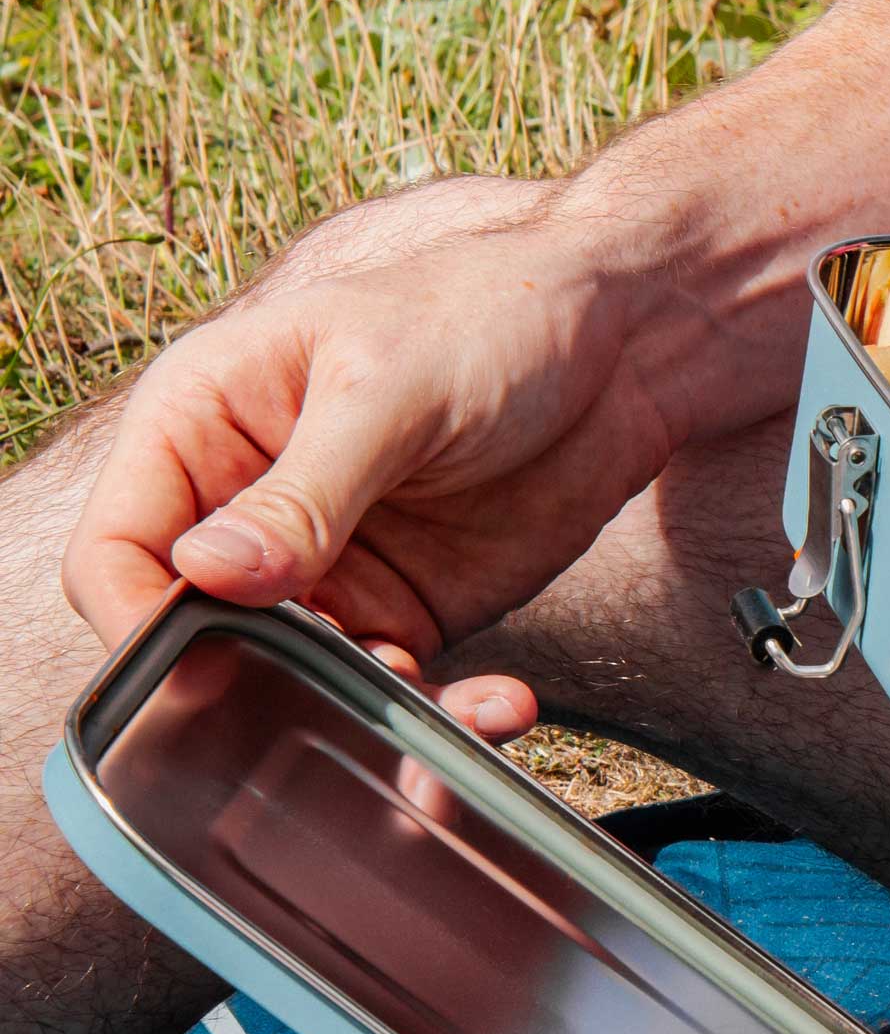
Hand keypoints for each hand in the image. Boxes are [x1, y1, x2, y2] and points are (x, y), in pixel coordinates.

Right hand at [62, 173, 720, 742]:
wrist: (626, 341)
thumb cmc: (492, 315)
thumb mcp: (390, 390)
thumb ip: (304, 490)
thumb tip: (209, 572)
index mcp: (204, 424)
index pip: (119, 549)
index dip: (140, 620)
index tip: (204, 668)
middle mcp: (251, 508)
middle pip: (198, 636)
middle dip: (252, 689)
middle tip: (329, 705)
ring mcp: (331, 569)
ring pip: (295, 682)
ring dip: (355, 717)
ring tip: (436, 717)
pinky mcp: (411, 611)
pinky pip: (397, 691)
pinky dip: (439, 717)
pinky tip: (498, 707)